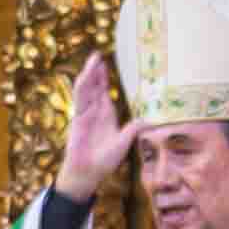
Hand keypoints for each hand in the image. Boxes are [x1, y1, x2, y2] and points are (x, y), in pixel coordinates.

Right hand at [60, 52, 130, 201]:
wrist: (87, 173)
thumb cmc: (103, 162)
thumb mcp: (122, 144)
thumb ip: (133, 130)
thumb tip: (149, 120)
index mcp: (106, 116)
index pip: (105, 93)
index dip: (105, 79)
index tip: (107, 64)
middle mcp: (95, 112)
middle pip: (95, 87)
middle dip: (96, 72)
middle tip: (98, 55)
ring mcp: (85, 114)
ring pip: (87, 89)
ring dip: (90, 74)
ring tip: (93, 59)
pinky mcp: (78, 118)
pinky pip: (80, 99)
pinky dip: (82, 87)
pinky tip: (85, 76)